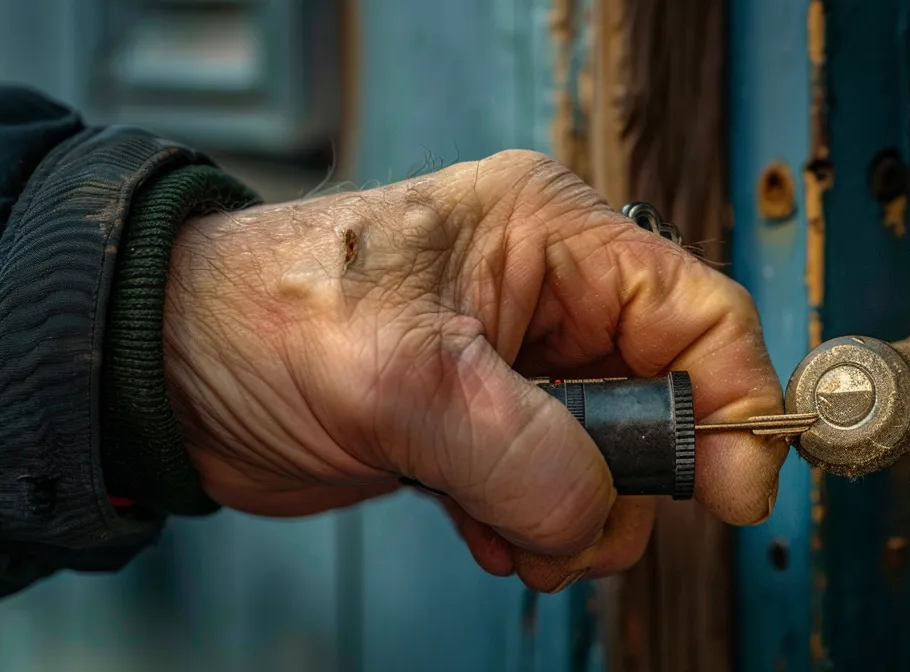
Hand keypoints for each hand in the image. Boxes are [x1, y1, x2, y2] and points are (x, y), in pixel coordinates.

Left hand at [161, 150, 786, 589]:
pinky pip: (555, 494)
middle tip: (576, 525)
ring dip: (573, 519)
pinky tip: (482, 530)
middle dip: (631, 482)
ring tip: (507, 532)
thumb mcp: (400, 372)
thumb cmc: (261, 312)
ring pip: (614, 464)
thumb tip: (594, 516)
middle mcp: (553, 298)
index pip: (697, 313)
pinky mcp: (487, 427)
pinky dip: (533, 530)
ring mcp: (522, 367)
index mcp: (553, 235)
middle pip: (666, 401)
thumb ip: (517, 448)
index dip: (735, 402)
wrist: (169, 374)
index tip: (740, 489)